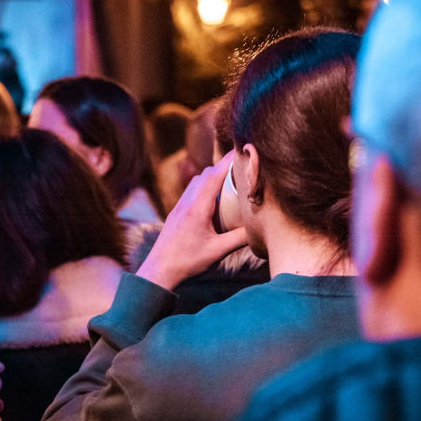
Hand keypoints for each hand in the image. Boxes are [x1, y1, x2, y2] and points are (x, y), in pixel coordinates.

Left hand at [137, 152, 248, 290]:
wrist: (159, 269)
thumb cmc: (186, 260)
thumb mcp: (218, 250)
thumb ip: (240, 238)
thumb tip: (262, 227)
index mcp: (197, 207)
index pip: (214, 175)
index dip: (229, 161)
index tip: (244, 150)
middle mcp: (187, 202)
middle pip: (206, 174)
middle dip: (224, 167)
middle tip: (243, 166)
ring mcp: (179, 206)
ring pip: (197, 182)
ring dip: (213, 177)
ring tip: (231, 180)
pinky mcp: (177, 212)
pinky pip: (192, 192)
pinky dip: (205, 187)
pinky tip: (215, 198)